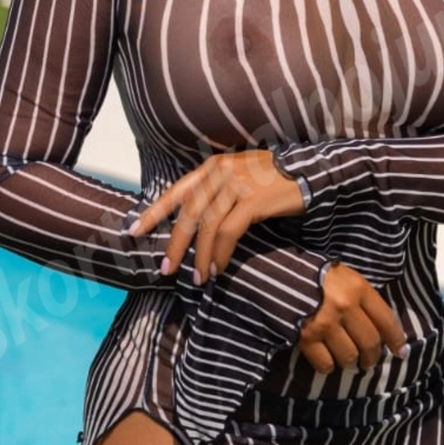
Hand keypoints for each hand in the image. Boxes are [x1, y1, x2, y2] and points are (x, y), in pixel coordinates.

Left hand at [130, 148, 303, 283]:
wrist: (308, 172)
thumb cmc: (273, 179)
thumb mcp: (239, 177)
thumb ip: (216, 191)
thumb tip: (194, 223)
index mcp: (212, 167)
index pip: (175, 191)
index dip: (153, 212)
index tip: (134, 232)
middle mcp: (220, 172)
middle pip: (188, 213)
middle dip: (174, 244)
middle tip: (166, 269)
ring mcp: (236, 184)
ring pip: (207, 226)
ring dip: (199, 256)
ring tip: (196, 277)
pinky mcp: (253, 200)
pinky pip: (229, 231)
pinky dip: (220, 252)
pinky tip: (218, 268)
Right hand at [298, 262, 407, 372]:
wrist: (275, 272)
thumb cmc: (313, 273)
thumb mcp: (344, 276)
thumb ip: (360, 297)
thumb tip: (378, 325)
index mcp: (358, 289)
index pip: (386, 320)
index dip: (396, 339)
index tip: (401, 352)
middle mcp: (346, 307)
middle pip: (370, 343)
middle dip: (371, 357)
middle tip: (368, 362)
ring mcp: (325, 323)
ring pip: (349, 356)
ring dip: (350, 362)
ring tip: (347, 361)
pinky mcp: (305, 337)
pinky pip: (325, 363)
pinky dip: (328, 366)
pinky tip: (326, 361)